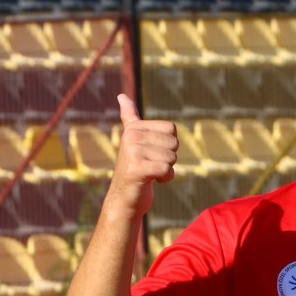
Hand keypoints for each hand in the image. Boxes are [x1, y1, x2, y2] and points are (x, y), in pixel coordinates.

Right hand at [112, 93, 178, 215]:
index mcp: (134, 128)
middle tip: (151, 166)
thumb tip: (121, 96)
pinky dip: (166, 178)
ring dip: (166, 170)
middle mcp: (131, 137)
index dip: (169, 145)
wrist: (124, 199)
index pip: (171, 129)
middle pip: (174, 143)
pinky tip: (152, 181)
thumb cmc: (135, 169)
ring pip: (171, 158)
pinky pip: (166, 169)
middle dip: (168, 158)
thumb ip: (129, 118)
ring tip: (150, 173)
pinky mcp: (137, 169)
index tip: (152, 153)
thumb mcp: (133, 141)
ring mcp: (132, 152)